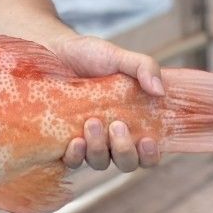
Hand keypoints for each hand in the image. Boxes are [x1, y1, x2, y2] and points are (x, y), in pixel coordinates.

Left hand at [53, 34, 162, 171]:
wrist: (52, 50)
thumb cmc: (88, 55)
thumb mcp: (118, 56)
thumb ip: (143, 67)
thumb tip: (160, 91)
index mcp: (131, 121)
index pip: (148, 152)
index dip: (151, 154)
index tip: (148, 140)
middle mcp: (111, 137)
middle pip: (126, 162)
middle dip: (124, 150)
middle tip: (117, 125)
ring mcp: (88, 141)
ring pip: (100, 162)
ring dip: (99, 148)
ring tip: (92, 122)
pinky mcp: (63, 141)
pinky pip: (72, 161)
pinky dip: (76, 156)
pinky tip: (75, 141)